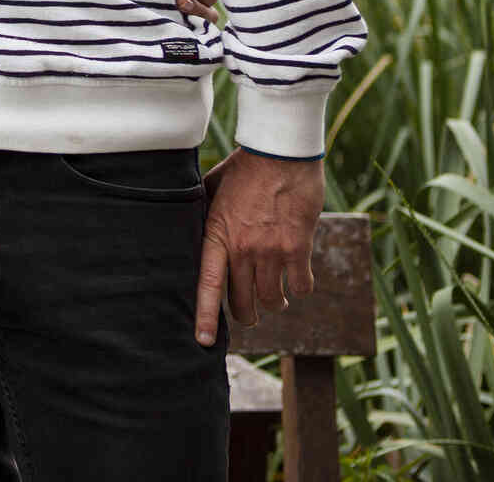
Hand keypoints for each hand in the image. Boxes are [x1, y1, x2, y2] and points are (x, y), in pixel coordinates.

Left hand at [194, 150, 325, 344]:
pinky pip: (302, 286)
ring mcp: (271, 250)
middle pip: (243, 301)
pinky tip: (298, 280)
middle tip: (250, 313)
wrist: (280, 153)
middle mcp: (242, 248)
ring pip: (273, 299)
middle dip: (247, 313)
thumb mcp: (212, 192)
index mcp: (216, 235)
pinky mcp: (298, 248)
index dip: (206, 316)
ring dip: (275, 302)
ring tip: (276, 296)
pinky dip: (301, 288)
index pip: (208, 284)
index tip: (202, 341)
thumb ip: (205, 217)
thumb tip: (191, 232)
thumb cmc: (243, 170)